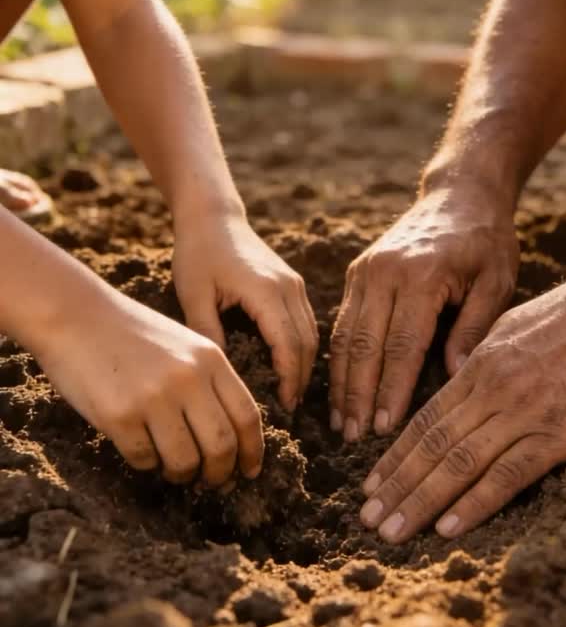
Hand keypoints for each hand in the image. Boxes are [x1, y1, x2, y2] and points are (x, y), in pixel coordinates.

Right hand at [36, 286, 263, 485]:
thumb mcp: (183, 345)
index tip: (250, 471)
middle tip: (210, 482)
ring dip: (181, 474)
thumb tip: (229, 441)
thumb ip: (207, 382)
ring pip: (185, 461)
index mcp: (210, 359)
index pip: (247, 416)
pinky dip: (146, 463)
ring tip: (172, 468)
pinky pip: (144, 459)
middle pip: (221, 446)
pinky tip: (139, 448)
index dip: (252, 451)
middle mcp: (187, 378)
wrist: (74, 314)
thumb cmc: (129, 333)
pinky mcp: (119, 416)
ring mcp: (153, 398)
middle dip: (219, 473)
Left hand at [173, 212, 317, 412]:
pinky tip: (289, 365)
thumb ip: (209, 333)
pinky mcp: (291, 282)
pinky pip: (305, 320)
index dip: (288, 379)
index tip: (281, 407)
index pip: (288, 344)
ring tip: (290, 394)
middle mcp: (288, 287)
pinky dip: (302, 346)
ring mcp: (293, 283)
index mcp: (266, 291)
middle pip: (307, 342)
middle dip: (300, 378)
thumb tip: (225, 374)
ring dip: (304, 364)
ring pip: (311, 332)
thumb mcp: (194, 295)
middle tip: (288, 410)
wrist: (212, 216)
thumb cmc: (198, 253)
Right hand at [330, 178, 518, 441]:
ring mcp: (366, 271)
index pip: (402, 346)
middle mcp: (385, 273)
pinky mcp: (358, 272)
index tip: (385, 430)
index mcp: (421, 276)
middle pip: (364, 346)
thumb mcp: (497, 281)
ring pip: (346, 336)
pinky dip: (339, 359)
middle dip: (358, 396)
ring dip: (341, 383)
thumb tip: (454, 377)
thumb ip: (474, 327)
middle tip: (354, 438)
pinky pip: (342, 321)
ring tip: (341, 424)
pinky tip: (339, 389)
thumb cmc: (487, 240)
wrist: (459, 193)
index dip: (392, 391)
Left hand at [360, 230, 565, 542]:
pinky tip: (447, 527)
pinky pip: (508, 475)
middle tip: (365, 518)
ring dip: (420, 501)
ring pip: (458, 463)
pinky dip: (474, 504)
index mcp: (478, 367)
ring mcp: (522, 414)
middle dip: (396, 486)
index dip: (395, 455)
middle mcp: (491, 392)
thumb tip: (460, 374)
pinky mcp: (557, 435)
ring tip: (391, 531)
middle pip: (431, 445)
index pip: (425, 418)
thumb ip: (482, 358)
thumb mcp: (511, 328)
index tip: (370, 484)